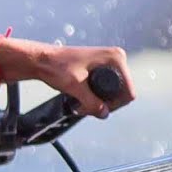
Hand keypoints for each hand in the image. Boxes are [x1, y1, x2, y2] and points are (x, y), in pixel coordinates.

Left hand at [7, 40, 133, 115]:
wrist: (43, 60)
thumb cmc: (57, 66)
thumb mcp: (75, 87)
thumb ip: (91, 102)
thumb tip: (104, 113)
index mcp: (115, 58)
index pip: (128, 91)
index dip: (114, 105)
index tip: (96, 109)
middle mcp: (116, 58)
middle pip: (122, 93)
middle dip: (106, 104)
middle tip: (85, 109)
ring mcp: (110, 62)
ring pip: (114, 92)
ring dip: (100, 102)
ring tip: (82, 105)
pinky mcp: (103, 67)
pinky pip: (107, 87)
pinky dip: (97, 96)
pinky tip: (83, 99)